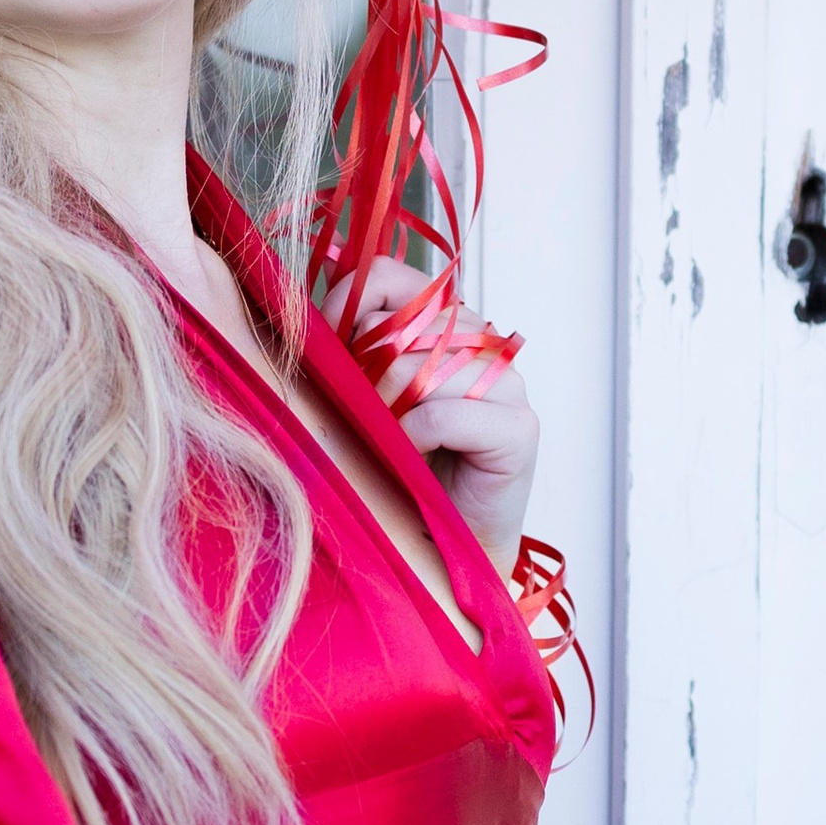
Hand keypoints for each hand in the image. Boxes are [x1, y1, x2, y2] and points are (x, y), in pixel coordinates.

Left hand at [341, 257, 540, 572]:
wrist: (437, 549)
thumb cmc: (394, 472)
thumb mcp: (358, 396)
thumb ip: (344, 345)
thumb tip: (307, 294)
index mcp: (444, 325)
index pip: (391, 276)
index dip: (351, 300)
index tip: (328, 337)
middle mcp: (482, 344)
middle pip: (404, 324)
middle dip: (366, 371)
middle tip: (366, 414)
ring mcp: (507, 384)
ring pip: (423, 368)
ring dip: (389, 409)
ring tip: (389, 442)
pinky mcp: (518, 429)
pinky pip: (446, 413)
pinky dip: (415, 437)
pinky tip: (412, 457)